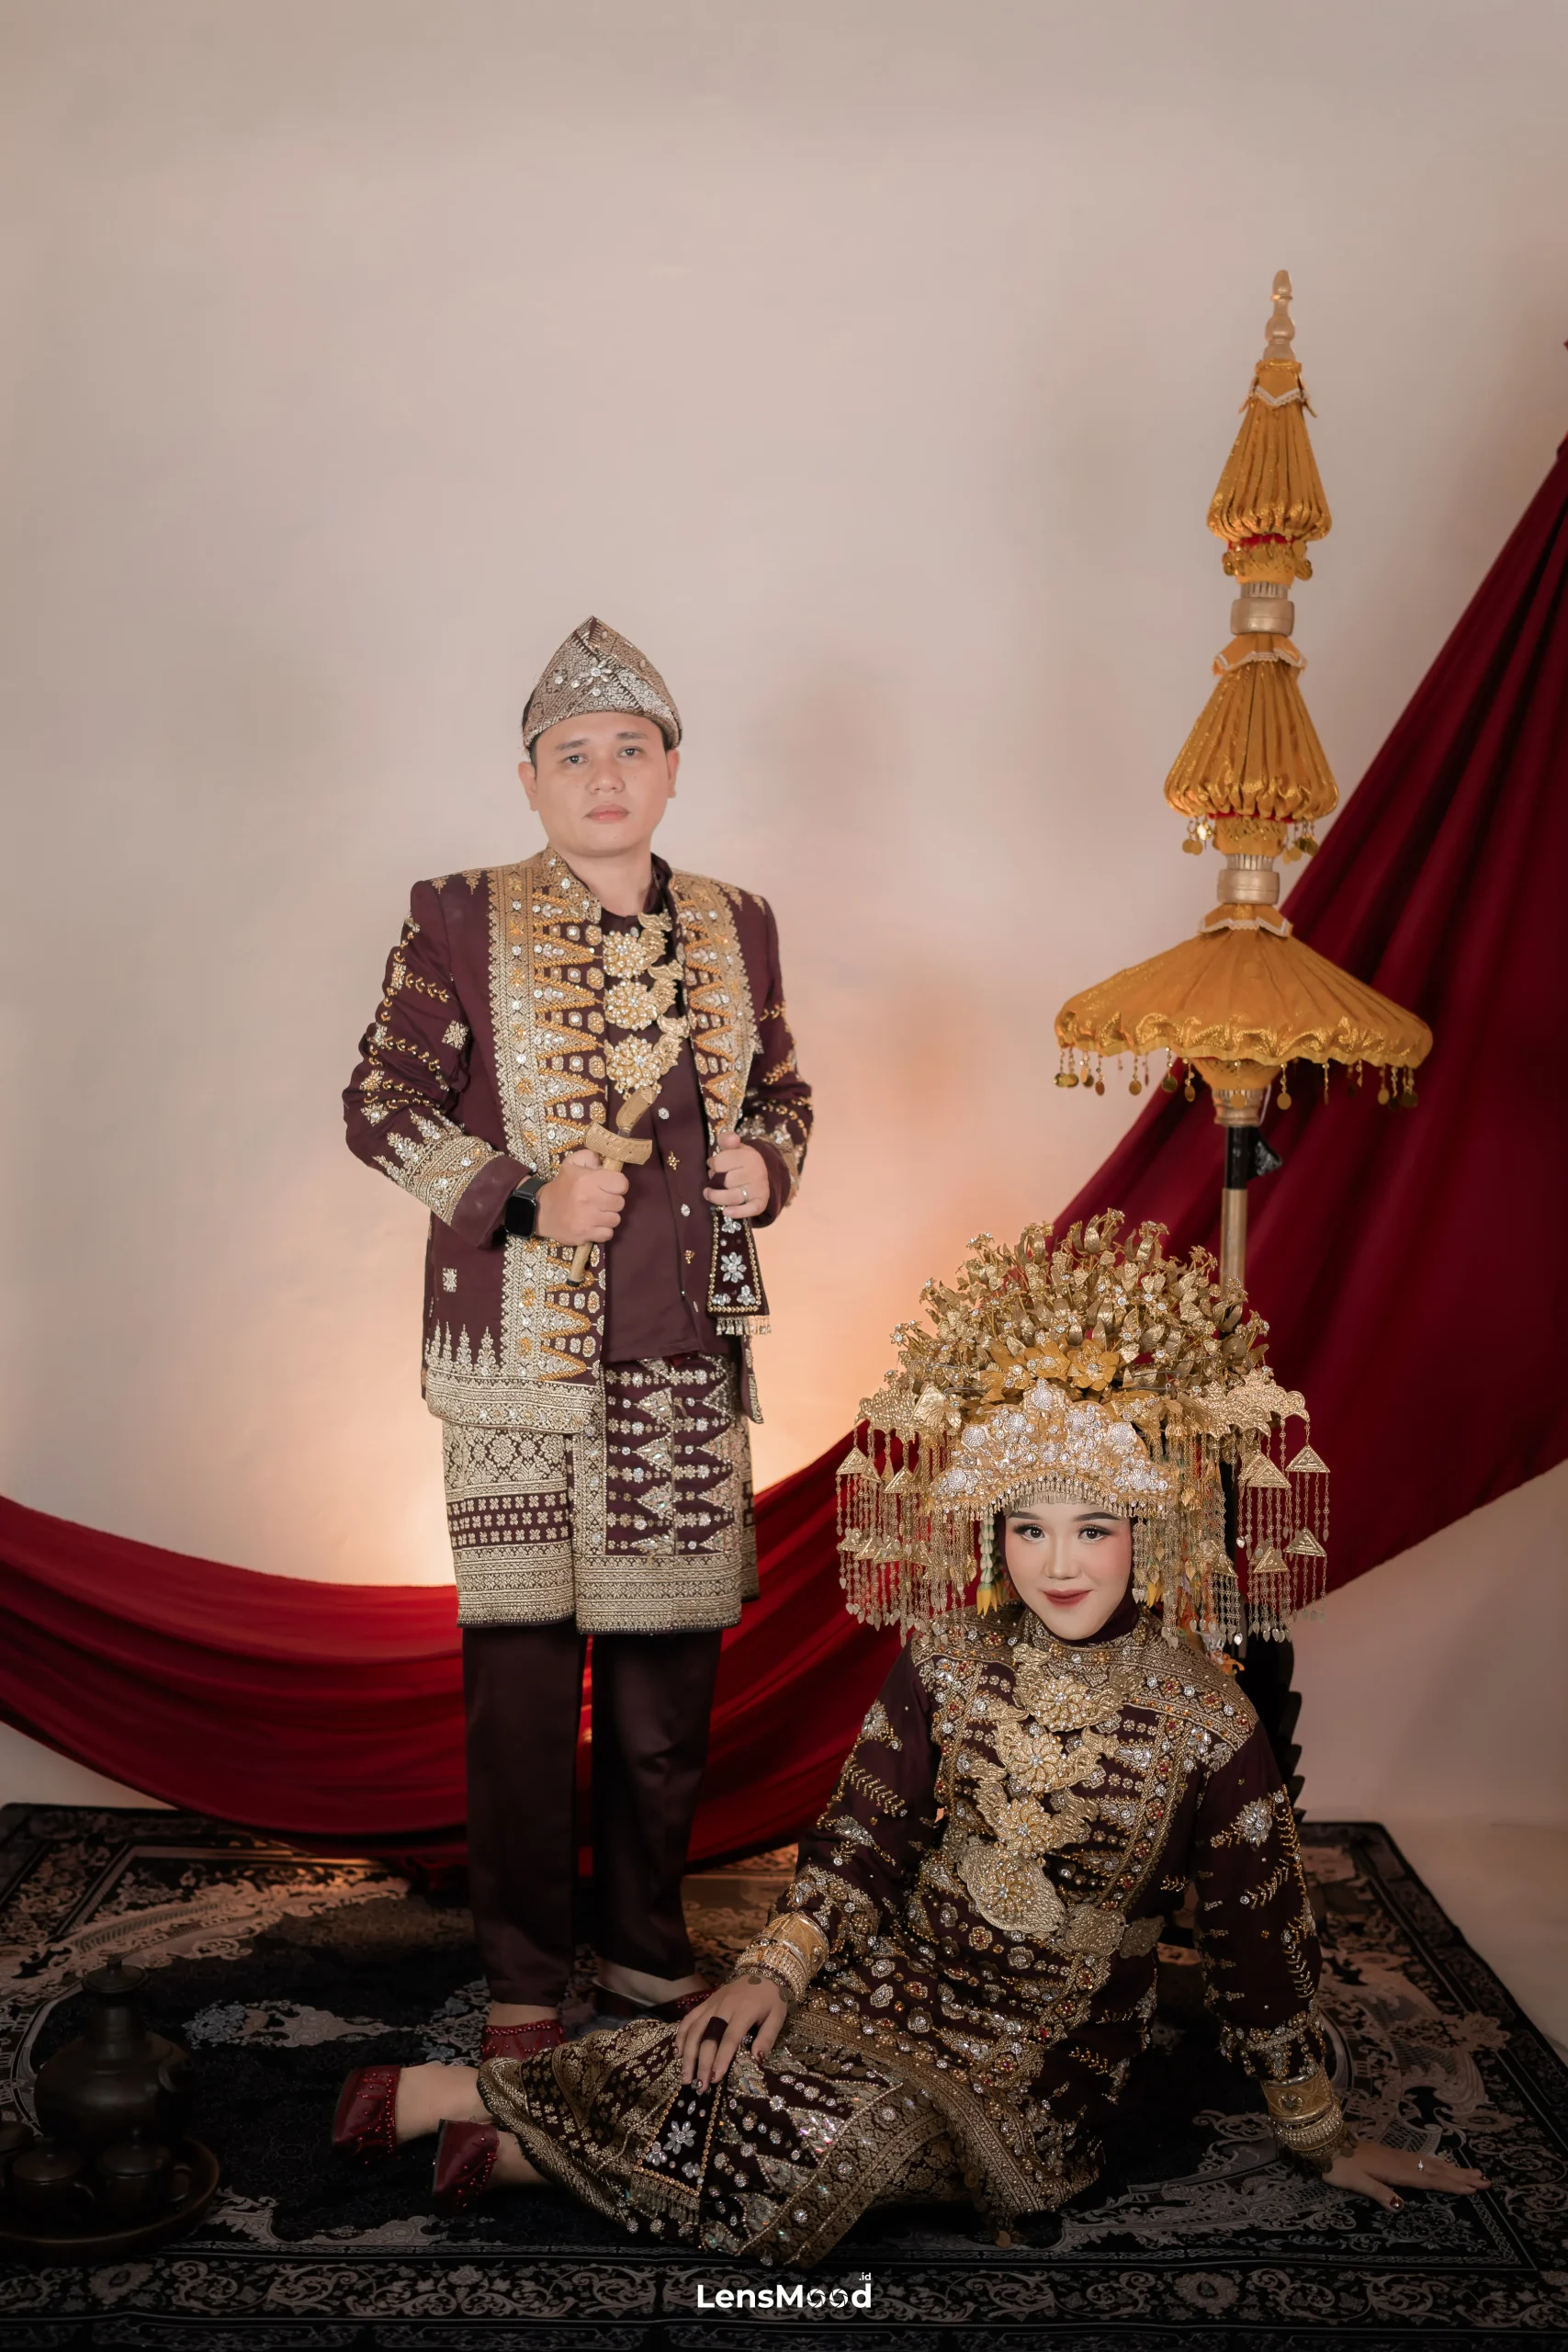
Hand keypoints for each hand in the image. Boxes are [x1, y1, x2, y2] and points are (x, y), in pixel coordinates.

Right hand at [533, 1151, 628, 1245]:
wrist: (541, 1211)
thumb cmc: (562, 1186)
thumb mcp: (572, 1164)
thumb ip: (589, 1157)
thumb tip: (603, 1162)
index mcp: (588, 1180)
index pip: (621, 1184)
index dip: (618, 1185)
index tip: (610, 1187)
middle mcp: (589, 1199)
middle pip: (620, 1203)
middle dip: (613, 1201)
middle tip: (602, 1200)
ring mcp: (587, 1219)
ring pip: (616, 1220)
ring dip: (609, 1216)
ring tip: (597, 1212)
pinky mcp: (585, 1235)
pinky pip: (608, 1234)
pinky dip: (603, 1231)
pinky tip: (594, 1224)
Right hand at [673, 1975, 787, 2090]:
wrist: (764, 1969)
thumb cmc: (772, 1997)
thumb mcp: (777, 2017)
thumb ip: (767, 2038)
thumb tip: (757, 2061)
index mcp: (744, 2011)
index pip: (730, 2038)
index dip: (721, 2059)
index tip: (715, 2079)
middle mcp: (724, 2007)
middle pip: (708, 2037)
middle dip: (702, 2063)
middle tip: (699, 2086)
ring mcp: (712, 2003)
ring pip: (695, 2029)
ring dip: (688, 2054)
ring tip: (685, 2076)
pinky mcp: (706, 2001)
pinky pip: (689, 2018)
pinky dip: (681, 2035)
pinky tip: (677, 2052)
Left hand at [704, 1132, 768, 1219]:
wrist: (763, 1173)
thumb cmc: (743, 1160)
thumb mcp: (735, 1147)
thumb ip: (727, 1139)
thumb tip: (732, 1139)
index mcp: (748, 1156)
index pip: (720, 1162)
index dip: (713, 1164)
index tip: (714, 1165)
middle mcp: (755, 1172)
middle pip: (725, 1180)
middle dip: (715, 1180)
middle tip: (716, 1178)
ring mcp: (758, 1189)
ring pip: (732, 1197)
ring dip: (716, 1197)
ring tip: (708, 1194)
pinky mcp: (760, 1203)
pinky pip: (750, 1210)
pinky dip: (738, 1212)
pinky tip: (726, 1212)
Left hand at [1324, 2139, 1488, 2208]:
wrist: (1322, 2142)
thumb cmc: (1337, 2165)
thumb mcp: (1356, 2182)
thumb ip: (1379, 2193)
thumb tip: (1403, 2206)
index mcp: (1395, 2170)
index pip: (1429, 2180)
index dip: (1451, 2185)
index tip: (1474, 2188)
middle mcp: (1399, 2161)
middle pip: (1435, 2170)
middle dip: (1460, 2176)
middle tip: (1485, 2180)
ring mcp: (1395, 2156)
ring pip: (1430, 2163)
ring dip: (1452, 2168)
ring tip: (1472, 2172)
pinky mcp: (1390, 2154)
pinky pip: (1420, 2159)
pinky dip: (1436, 2163)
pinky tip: (1439, 2164)